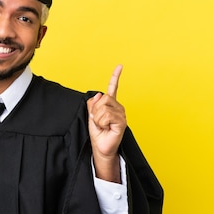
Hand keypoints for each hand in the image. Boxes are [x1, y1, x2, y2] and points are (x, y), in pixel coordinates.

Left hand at [87, 65, 126, 181]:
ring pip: (104, 107)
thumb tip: (99, 94)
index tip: (120, 66)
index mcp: (111, 105)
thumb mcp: (91, 115)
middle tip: (98, 121)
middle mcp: (118, 107)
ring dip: (98, 118)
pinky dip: (102, 122)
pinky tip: (107, 128)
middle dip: (95, 110)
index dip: (115, 77)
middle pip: (103, 98)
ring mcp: (121, 114)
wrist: (101, 147)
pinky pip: (107, 115)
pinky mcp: (122, 122)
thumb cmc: (98, 133)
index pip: (113, 88)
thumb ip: (93, 104)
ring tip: (102, 126)